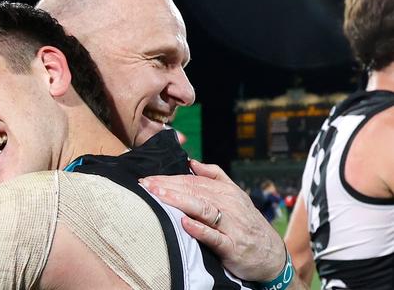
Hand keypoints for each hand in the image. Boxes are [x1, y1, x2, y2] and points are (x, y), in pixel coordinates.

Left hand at [140, 160, 285, 281]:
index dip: (169, 179)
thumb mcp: (235, 195)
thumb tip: (191, 162)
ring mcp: (231, 226)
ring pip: (203, 209)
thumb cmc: (246, 224)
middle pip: (194, 192)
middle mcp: (228, 205)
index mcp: (225, 192)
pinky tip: (184, 223)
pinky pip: (215, 237)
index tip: (148, 179)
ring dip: (179, 201)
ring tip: (159, 196)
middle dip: (168, 187)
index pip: (192, 181)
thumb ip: (214, 176)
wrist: (272, 255)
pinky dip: (200, 230)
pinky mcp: (233, 247)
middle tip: (145, 185)